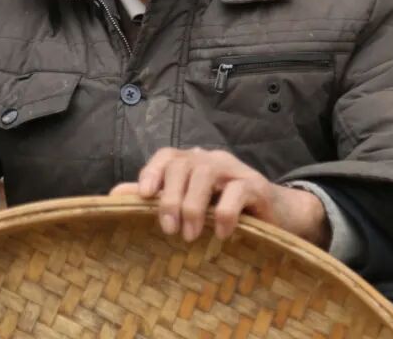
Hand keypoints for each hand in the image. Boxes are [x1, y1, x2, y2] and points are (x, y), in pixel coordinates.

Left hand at [110, 147, 329, 246]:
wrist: (277, 215)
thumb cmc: (227, 210)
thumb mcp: (190, 204)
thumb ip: (156, 197)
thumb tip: (115, 195)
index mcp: (193, 162)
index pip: (167, 156)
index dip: (152, 172)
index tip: (143, 196)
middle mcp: (211, 160)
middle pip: (184, 165)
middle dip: (171, 197)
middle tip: (169, 230)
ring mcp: (235, 170)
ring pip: (206, 174)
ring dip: (194, 206)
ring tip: (190, 235)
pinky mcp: (256, 186)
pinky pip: (237, 191)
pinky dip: (225, 213)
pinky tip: (221, 235)